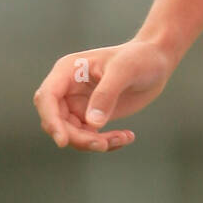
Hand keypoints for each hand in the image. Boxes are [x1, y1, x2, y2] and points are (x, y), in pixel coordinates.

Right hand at [33, 38, 173, 151]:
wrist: (156, 61)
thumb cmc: (139, 57)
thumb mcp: (125, 70)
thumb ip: (106, 94)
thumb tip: (93, 124)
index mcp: (67, 71)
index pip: (46, 98)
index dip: (51, 120)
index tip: (63, 141)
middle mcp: (68, 88)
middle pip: (57, 121)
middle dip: (77, 137)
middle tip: (102, 144)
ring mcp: (78, 103)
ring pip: (72, 134)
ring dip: (94, 142)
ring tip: (123, 138)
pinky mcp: (91, 115)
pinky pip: (89, 137)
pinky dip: (105, 142)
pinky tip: (126, 137)